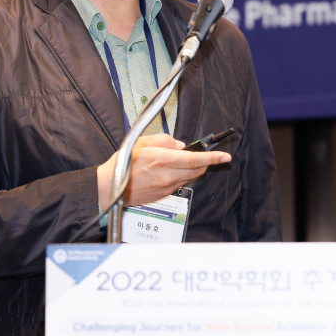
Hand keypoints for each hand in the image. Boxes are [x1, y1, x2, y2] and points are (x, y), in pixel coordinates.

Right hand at [97, 133, 229, 207]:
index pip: (195, 159)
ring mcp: (167, 187)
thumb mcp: (142, 142)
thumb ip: (165, 140)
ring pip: (190, 177)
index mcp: (163, 159)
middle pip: (198, 170)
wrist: (111, 187)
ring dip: (192, 169)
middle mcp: (168, 175)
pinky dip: (181, 176)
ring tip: (179, 161)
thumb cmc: (124, 162)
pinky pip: (180, 184)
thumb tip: (181, 145)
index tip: (225, 156)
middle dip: (205, 162)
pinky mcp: (164, 195)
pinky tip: (169, 171)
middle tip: (201, 154)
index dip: (213, 158)